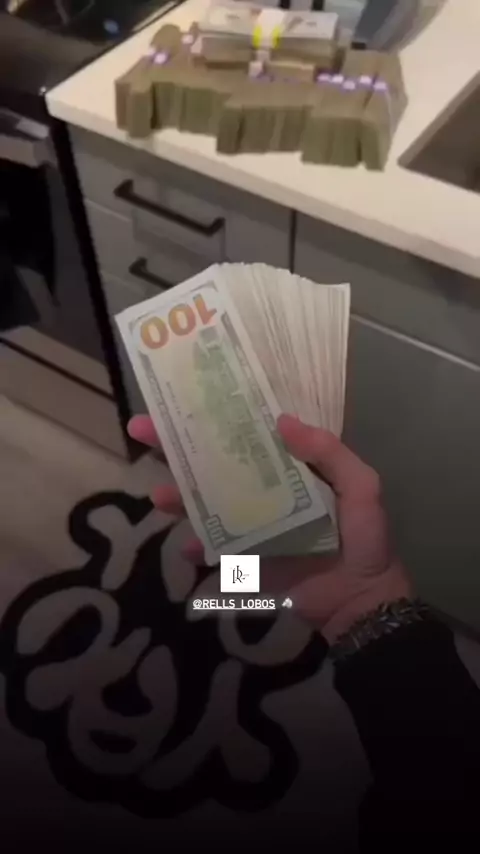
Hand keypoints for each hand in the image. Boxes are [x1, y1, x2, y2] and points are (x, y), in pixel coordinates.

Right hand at [128, 413, 410, 643]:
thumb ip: (328, 453)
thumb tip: (282, 419)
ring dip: (178, 498)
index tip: (184, 397)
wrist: (362, 601)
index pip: (248, 435)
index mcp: (289, 469)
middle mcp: (263, 492)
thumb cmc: (364, 540)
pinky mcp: (245, 560)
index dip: (217, 416)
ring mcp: (251, 526)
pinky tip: (187, 547)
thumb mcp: (360, 487)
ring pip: (205, 504)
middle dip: (176, 447)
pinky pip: (214, 550)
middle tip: (143, 430)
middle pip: (214, 464)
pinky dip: (198, 548)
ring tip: (159, 494)